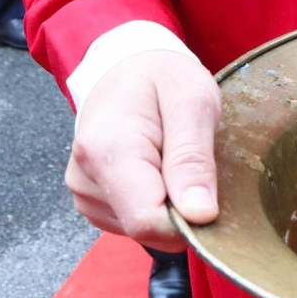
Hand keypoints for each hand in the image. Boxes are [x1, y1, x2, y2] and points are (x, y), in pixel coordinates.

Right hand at [66, 51, 221, 251]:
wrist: (128, 68)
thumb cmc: (164, 79)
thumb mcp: (193, 103)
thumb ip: (193, 159)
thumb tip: (199, 215)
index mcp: (107, 151)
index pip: (147, 222)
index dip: (189, 221)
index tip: (211, 193)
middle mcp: (86, 177)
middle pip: (147, 228)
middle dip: (183, 210)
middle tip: (193, 163)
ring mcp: (85, 192)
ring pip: (144, 230)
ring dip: (171, 204)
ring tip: (173, 159)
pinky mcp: (94, 202)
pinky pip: (136, 223)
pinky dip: (158, 205)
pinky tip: (160, 171)